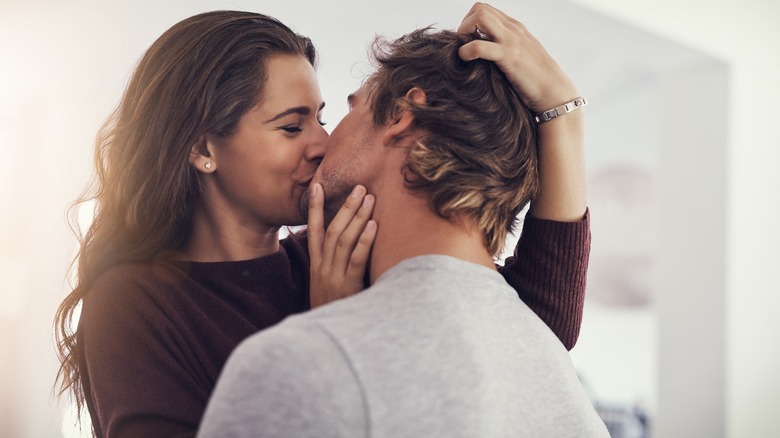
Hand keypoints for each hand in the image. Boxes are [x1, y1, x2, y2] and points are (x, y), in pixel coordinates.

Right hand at [307, 183, 376, 307]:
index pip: (313, 231)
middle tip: (359, 187)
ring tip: (369, 198)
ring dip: (357, 217)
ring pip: (344, 240)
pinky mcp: (348, 286)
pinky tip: (373, 225)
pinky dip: (364, 240)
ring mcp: (334, 276)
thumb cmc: (333, 312)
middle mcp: (323, 267)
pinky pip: (357, 259)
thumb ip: (333, 269)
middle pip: (333, 230)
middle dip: (345, 207)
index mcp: (316, 266)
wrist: (327, 340)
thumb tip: (345, 250)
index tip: (316, 186)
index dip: (314, 207)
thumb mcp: (326, 289)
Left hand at [457, 3, 578, 112]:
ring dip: (465, 31)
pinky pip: (480, 46)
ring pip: (480, 17)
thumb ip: (505, 47)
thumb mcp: (520, 55)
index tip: (468, 40)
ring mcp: (511, 41)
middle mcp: (513, 29)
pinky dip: (466, 51)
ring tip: (463, 50)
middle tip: (463, 44)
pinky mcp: (509, 57)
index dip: (471, 22)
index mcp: (515, 28)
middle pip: (480, 9)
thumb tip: (484, 51)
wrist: (554, 91)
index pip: (486, 10)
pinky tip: (465, 60)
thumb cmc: (536, 79)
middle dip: (465, 24)